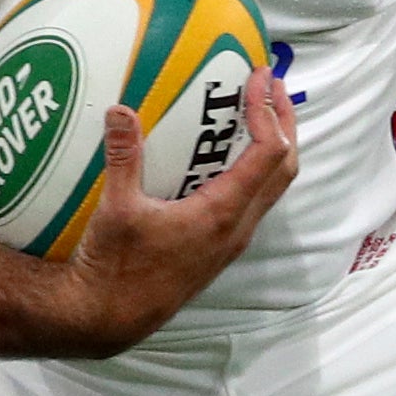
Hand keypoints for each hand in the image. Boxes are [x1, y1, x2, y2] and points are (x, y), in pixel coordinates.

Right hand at [64, 70, 297, 349]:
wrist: (110, 317)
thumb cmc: (114, 267)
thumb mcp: (115, 209)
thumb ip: (122, 158)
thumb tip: (120, 109)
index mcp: (222, 214)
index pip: (268, 154)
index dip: (269, 111)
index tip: (259, 78)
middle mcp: (237, 228)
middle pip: (284, 168)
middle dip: (285, 123)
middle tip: (271, 87)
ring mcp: (230, 240)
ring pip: (272, 188)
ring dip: (274, 148)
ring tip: (259, 114)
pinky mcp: (217, 248)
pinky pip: (251, 201)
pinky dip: (252, 170)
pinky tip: (224, 157)